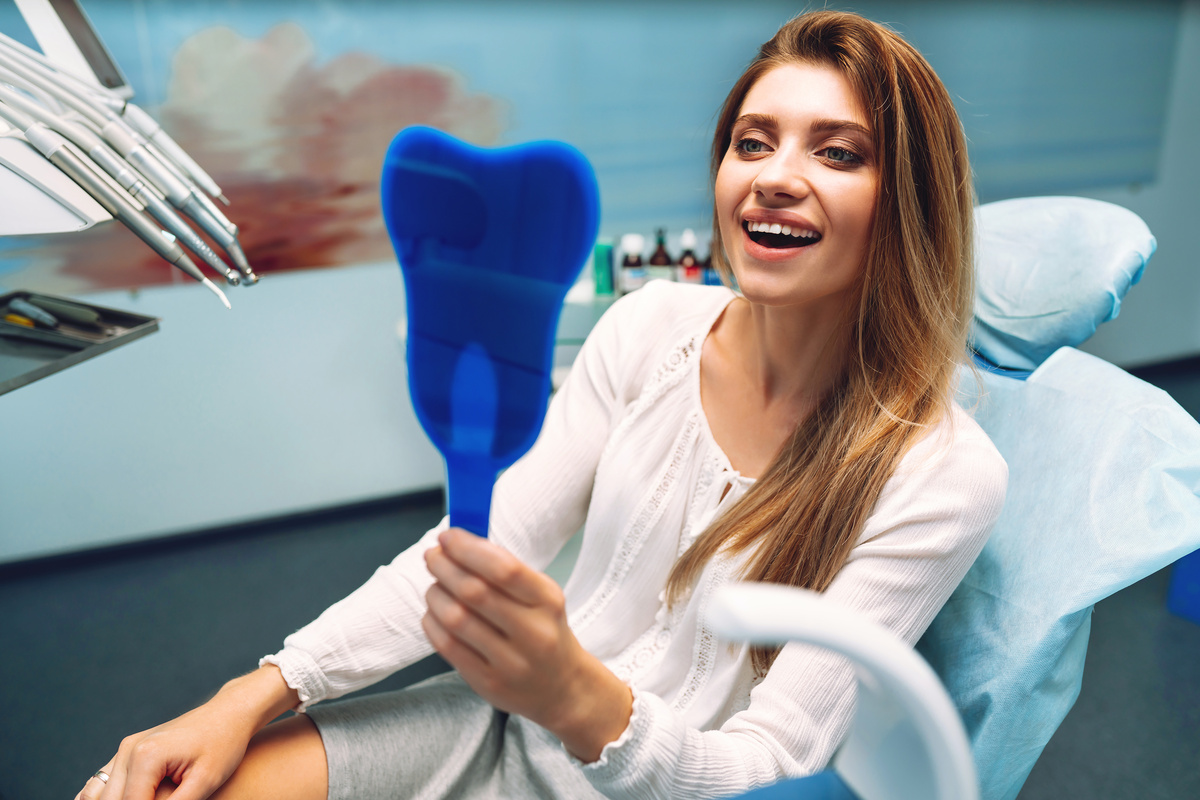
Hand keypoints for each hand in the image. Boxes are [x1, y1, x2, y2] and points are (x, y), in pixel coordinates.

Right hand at [76, 666, 297, 799]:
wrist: (229, 714)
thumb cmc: (223, 744)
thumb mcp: (205, 782)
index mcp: (145, 757)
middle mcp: (129, 750)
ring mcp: (126, 748)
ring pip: (101, 794)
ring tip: (157, 797)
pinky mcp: (130, 750)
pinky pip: (105, 782)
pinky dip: (109, 796)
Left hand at [422, 528, 631, 760]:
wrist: (562, 687)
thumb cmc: (545, 631)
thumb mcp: (542, 597)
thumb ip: (506, 571)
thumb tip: (460, 543)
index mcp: (548, 602)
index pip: (505, 569)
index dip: (469, 549)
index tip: (448, 536)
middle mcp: (533, 633)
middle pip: (475, 592)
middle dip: (445, 567)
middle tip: (433, 555)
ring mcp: (509, 662)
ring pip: (456, 618)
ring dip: (435, 594)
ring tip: (434, 585)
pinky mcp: (487, 682)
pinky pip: (447, 646)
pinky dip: (432, 621)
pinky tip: (434, 612)